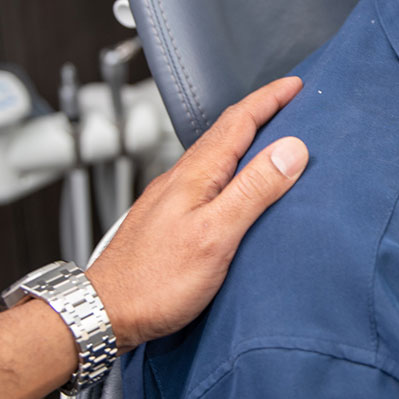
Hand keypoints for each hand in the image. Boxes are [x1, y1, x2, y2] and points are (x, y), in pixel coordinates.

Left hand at [85, 75, 308, 349]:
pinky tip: (237, 189)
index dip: (269, 99)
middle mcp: (180, 180)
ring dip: (246, 142)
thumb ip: (254, 191)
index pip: (238, 122)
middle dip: (260, 114)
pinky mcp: (168, 221)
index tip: (296, 85)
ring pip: (216, 157)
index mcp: (195, 175)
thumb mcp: (216, 235)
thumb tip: (291, 149)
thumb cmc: (154, 282)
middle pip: (226, 134)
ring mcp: (171, 200)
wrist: (103, 313)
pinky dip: (231, 172)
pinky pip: (207, 181)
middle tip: (290, 105)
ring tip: (272, 142)